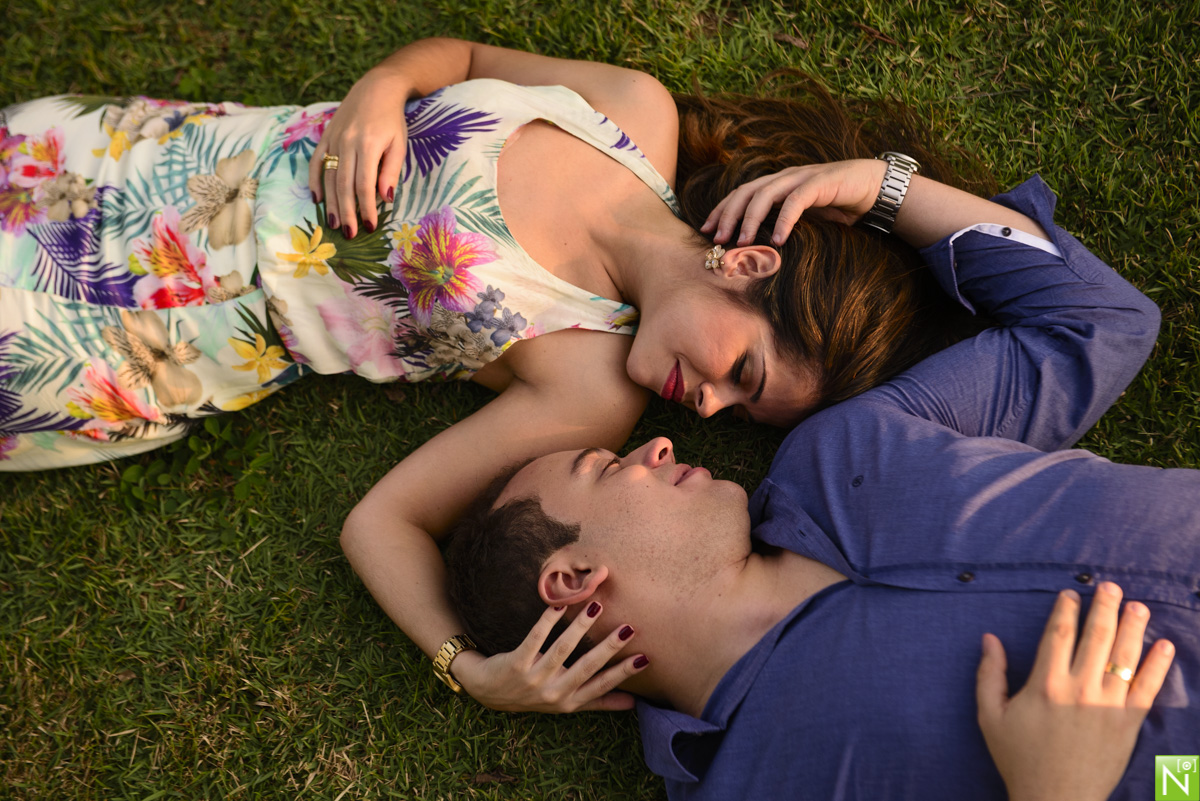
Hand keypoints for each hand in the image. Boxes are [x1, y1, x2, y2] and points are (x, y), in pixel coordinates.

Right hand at [308, 70, 409, 238]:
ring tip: (333, 224)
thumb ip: (390, 171)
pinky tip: (317, 199)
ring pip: (329, 177)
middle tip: (349, 234)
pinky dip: (314, 181)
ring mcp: (334, 139)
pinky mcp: (326, 136)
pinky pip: (316, 162)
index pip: (364, 184)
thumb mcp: (399, 144)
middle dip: (346, 212)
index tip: (371, 226)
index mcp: (369, 145)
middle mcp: (348, 142)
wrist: (376, 89)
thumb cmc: (392, 120)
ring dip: (331, 203)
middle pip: (344, 185)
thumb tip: (385, 199)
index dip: (366, 208)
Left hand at [450, 603, 649, 712]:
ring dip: (580, 628)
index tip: (644, 658)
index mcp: (568, 702)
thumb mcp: (566, 702)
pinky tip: (559, 604)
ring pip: (561, 650)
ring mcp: (533, 679)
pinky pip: (534, 638)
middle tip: (628, 628)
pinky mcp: (516, 664)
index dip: (622, 674)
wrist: (488, 692)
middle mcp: (552, 693)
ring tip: (595, 607)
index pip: (600, 686)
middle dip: (608, 649)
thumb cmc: (533, 694)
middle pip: (585, 669)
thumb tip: (633, 703)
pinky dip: (548, 620)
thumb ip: (598, 701)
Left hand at [700, 159, 887, 246]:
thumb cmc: (836, 206)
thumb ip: (781, 225)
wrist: (872, 188)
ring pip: (766, 194)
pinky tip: (779, 239)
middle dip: (729, 215)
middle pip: (746, 192)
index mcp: (776, 184)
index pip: (740, 194)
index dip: (722, 210)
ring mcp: (801, 177)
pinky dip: (785, 219)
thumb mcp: (802, 218)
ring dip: (751, 218)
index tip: (707, 231)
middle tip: (718, 238)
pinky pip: (796, 200)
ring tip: (744, 241)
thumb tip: (759, 250)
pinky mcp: (820, 183)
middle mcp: (784, 177)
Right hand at [976, 583, 1174, 800]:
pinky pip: (1148, 688)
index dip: (1066, 610)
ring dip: (1133, 626)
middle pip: (1096, 637)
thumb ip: (989, 675)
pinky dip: (1158, 665)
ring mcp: (1108, 705)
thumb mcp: (990, 716)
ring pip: (1125, 656)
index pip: (1058, 634)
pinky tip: (1164, 645)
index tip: (1071, 593)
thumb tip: (989, 639)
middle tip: (1110, 586)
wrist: (1056, 799)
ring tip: (1138, 605)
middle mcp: (1079, 688)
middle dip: (1104, 607)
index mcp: (1045, 684)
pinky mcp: (1129, 723)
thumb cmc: (1019, 758)